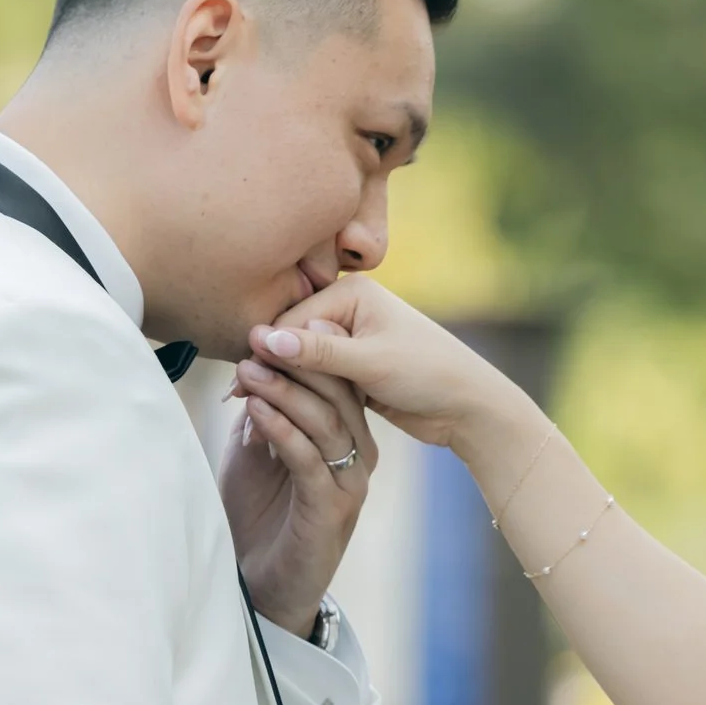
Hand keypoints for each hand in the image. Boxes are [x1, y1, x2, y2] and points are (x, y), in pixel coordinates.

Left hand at [222, 320, 376, 638]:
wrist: (261, 587)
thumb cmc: (258, 517)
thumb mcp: (256, 453)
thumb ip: (264, 412)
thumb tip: (256, 365)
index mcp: (346, 437)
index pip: (336, 381)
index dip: (303, 352)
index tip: (264, 327)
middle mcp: (358, 456)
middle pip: (339, 395)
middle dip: (297, 364)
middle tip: (257, 338)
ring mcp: (349, 484)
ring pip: (326, 423)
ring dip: (286, 392)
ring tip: (249, 369)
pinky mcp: (331, 510)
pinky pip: (309, 460)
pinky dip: (282, 430)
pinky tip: (255, 410)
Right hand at [252, 277, 531, 459]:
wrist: (469, 406)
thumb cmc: (428, 375)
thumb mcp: (371, 363)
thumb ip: (317, 352)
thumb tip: (262, 338)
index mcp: (354, 293)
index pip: (291, 320)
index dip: (265, 352)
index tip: (240, 382)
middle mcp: (349, 309)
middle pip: (292, 338)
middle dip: (270, 367)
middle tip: (236, 398)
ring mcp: (351, 338)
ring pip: (302, 360)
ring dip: (282, 382)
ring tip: (249, 409)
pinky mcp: (353, 366)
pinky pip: (316, 376)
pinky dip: (300, 391)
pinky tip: (276, 412)